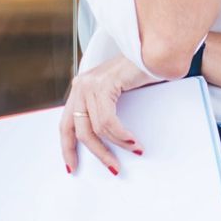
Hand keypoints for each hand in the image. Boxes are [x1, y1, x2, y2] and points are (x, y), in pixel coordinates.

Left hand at [58, 55, 156, 175]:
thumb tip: (104, 139)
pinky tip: (133, 141)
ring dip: (118, 144)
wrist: (154, 53)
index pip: (66, 124)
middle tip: (113, 167)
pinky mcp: (103, 85)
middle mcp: (81, 85)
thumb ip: (103, 108)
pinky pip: (108, 121)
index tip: (72, 166)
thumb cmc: (139, 71)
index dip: (68, 148)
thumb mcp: (115, 92)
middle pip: (80, 131)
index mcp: (80, 88)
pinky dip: (122, 135)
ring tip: (134, 150)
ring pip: (97, 128)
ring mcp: (90, 84)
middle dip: (98, 153)